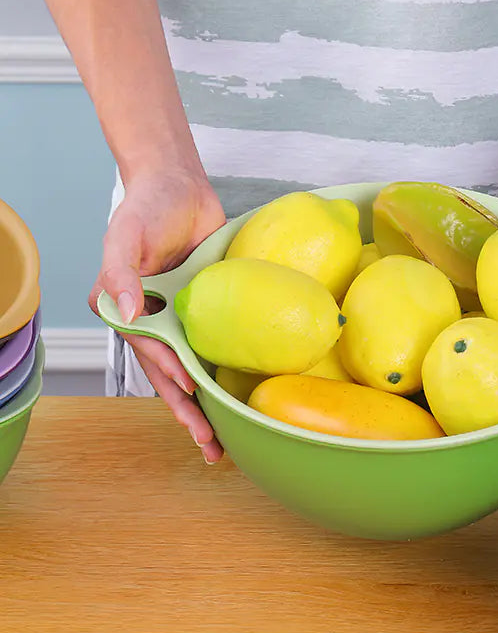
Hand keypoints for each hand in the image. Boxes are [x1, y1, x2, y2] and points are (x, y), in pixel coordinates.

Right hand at [89, 169, 226, 463]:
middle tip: (211, 447)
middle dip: (190, 413)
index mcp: (132, 314)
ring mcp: (188, 318)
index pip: (153, 356)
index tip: (194, 399)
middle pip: (174, 377)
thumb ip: (119, 275)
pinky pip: (222, 343)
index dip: (172, 379)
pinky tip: (242, 393)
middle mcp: (159, 323)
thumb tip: (129, 315)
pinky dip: (228, 369)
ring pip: (198, 368)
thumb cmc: (145, 209)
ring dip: (209, 404)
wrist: (179, 185)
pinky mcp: (214, 308)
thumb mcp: (126, 237)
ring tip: (225, 438)